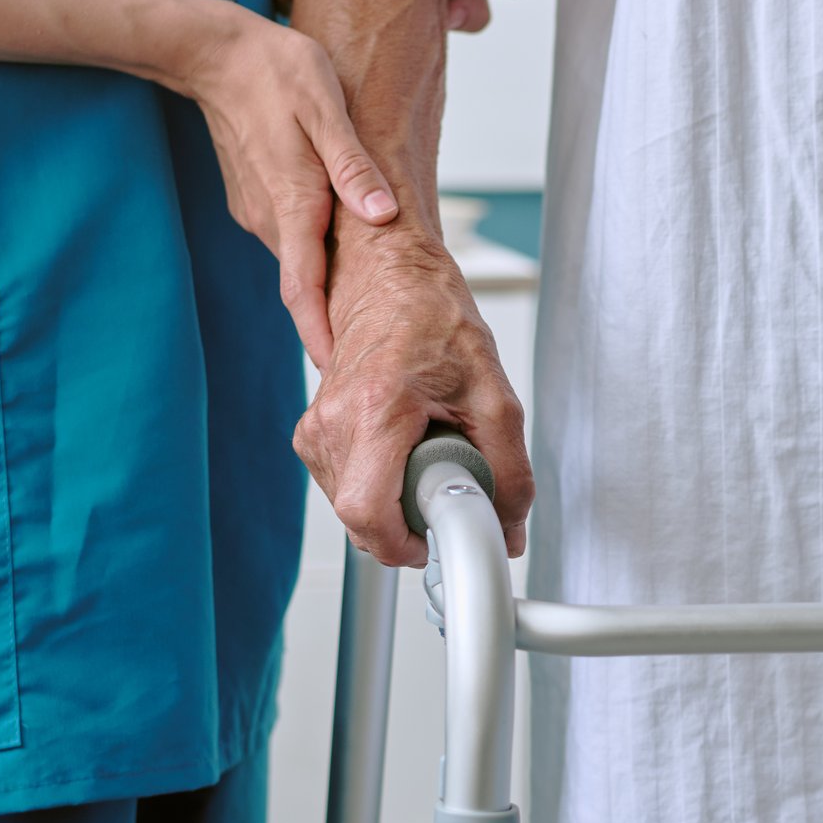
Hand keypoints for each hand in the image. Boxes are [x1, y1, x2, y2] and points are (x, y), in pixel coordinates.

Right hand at [175, 6, 398, 363]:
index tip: (336, 372)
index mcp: (293, 201)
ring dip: (326, 286)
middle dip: (333, 319)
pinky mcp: (254, 199)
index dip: (319, 334)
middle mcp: (269, 217)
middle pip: (305, 283)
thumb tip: (382, 216)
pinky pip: (290, 236)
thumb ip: (353, 165)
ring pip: (299, 259)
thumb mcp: (325, 106)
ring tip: (367, 312)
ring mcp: (257, 211)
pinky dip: (313, 253)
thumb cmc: (276, 69)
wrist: (213, 51)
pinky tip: (341, 248)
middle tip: (371, 353)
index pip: (304, 289)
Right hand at [294, 238, 533, 566]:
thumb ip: (509, 470)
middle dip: (408, 521)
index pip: (367, 515)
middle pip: (360, 519)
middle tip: (443, 485)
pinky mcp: (313, 433)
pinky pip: (345, 486)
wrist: (391, 276)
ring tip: (425, 454)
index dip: (404, 545)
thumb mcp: (493, 394)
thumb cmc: (433, 318)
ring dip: (395, 499)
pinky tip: (403, 448)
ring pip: (352, 507)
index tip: (435, 540)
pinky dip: (379, 482)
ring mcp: (316, 429)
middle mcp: (333, 422)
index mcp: (375, 409)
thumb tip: (509, 526)